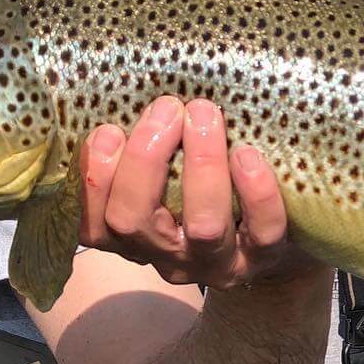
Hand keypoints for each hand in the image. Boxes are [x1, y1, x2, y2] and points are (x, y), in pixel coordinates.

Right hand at [77, 97, 317, 288]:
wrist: (269, 236)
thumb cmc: (203, 190)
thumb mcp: (163, 177)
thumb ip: (143, 153)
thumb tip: (133, 99)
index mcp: (132, 240)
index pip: (94, 225)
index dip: (95, 177)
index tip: (109, 129)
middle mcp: (168, 258)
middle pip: (133, 221)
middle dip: (144, 157)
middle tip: (167, 107)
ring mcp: (216, 264)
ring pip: (202, 226)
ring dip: (202, 165)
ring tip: (204, 115)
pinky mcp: (263, 259)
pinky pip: (262, 232)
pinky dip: (256, 192)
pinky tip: (247, 155)